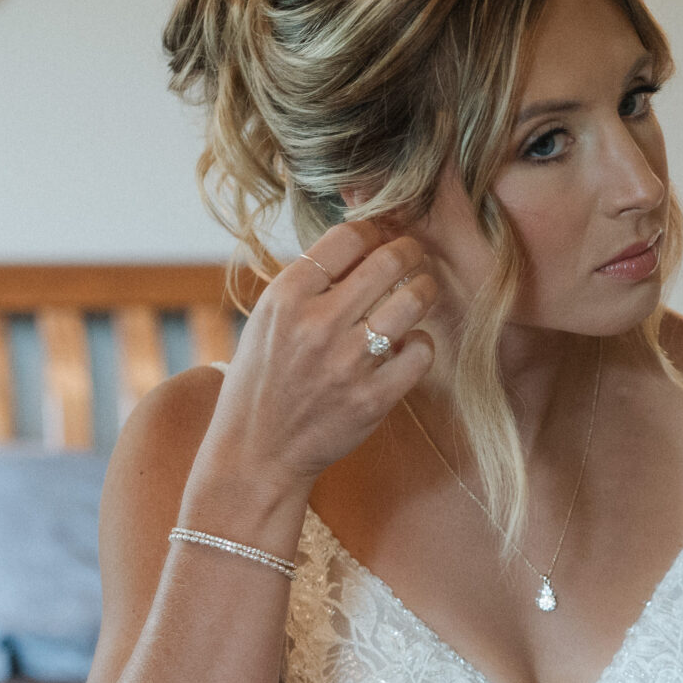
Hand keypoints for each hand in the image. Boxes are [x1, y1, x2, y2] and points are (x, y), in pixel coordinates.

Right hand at [201, 219, 438, 489]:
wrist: (256, 452)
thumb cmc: (264, 379)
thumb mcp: (268, 320)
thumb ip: (308, 283)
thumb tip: (362, 241)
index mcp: (286, 297)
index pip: (348, 236)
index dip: (374, 230)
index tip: (381, 237)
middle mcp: (316, 325)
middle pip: (389, 261)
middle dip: (411, 251)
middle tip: (415, 257)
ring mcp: (347, 363)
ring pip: (413, 301)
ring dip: (425, 290)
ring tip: (422, 292)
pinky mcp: (372, 398)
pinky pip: (421, 351)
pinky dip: (421, 342)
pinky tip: (409, 343)